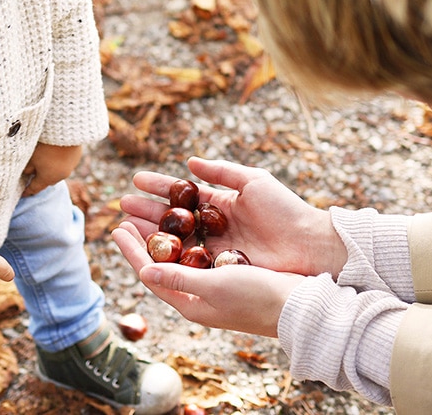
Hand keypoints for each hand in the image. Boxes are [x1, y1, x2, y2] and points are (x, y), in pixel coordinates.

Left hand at [22, 143, 81, 196]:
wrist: (66, 132)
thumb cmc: (44, 146)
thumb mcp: (31, 157)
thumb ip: (27, 168)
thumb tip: (27, 173)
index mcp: (47, 179)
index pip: (34, 188)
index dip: (27, 191)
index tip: (22, 194)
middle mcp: (60, 176)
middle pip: (47, 180)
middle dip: (40, 179)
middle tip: (33, 174)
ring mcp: (70, 167)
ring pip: (58, 171)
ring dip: (52, 168)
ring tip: (46, 159)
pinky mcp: (76, 157)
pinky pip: (66, 162)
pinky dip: (60, 160)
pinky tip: (56, 151)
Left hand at [112, 222, 304, 336]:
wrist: (300, 304)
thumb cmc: (258, 300)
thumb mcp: (215, 288)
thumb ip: (179, 279)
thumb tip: (143, 271)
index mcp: (191, 303)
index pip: (151, 274)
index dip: (132, 251)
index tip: (117, 228)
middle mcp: (199, 293)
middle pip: (163, 261)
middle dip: (145, 236)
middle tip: (129, 212)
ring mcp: (216, 282)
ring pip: (182, 252)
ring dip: (165, 231)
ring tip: (151, 210)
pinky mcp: (232, 270)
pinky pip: (202, 248)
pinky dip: (192, 231)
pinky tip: (188, 217)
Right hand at [119, 156, 347, 277]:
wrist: (310, 246)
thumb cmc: (285, 211)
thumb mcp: (255, 182)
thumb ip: (222, 172)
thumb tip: (189, 161)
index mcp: (222, 204)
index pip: (183, 194)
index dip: (159, 187)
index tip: (135, 181)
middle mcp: (215, 228)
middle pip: (174, 219)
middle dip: (147, 211)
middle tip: (121, 205)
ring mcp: (216, 250)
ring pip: (177, 242)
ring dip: (151, 235)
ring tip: (126, 227)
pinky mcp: (220, 270)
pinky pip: (190, 264)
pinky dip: (169, 259)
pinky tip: (149, 254)